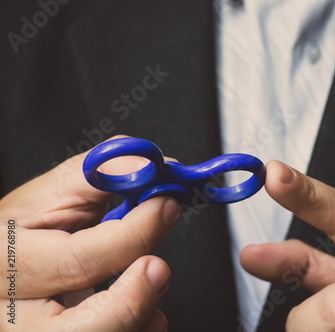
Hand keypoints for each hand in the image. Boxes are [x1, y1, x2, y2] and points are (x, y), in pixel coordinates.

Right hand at [0, 137, 179, 331]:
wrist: (4, 263)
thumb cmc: (24, 229)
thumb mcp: (50, 196)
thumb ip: (98, 176)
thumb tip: (146, 163)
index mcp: (6, 260)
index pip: (78, 261)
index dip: (135, 235)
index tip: (165, 207)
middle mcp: (10, 313)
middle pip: (82, 328)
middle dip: (135, 298)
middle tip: (159, 267)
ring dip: (139, 317)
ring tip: (151, 280)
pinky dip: (137, 331)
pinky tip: (143, 311)